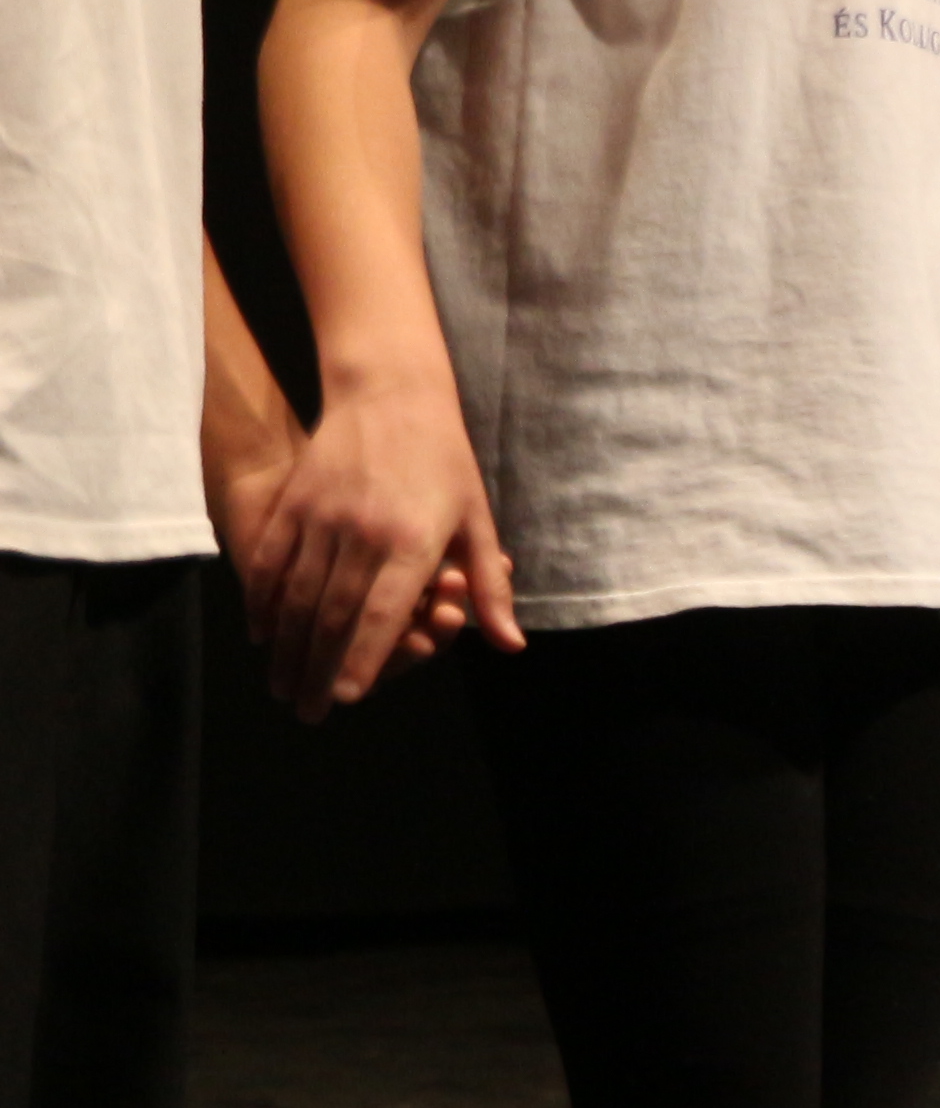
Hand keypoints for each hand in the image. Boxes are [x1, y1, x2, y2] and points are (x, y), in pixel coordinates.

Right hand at [252, 369, 522, 715]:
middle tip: (310, 711)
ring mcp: (322, 516)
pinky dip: (264, 601)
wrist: (391, 396)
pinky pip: (272, 562)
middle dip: (320, 668)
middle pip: (333, 614)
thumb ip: (488, 588)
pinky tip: (262, 635)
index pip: (382, 612)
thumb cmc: (445, 462)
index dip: (365, 656)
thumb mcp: (477, 520)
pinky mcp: (294, 503)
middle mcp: (363, 532)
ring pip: (298, 594)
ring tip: (283, 686)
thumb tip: (509, 645)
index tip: (350, 696)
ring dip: (288, 646)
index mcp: (413, 540)